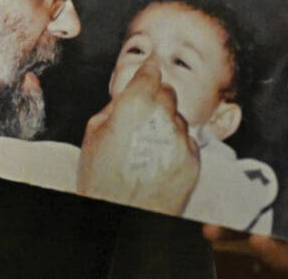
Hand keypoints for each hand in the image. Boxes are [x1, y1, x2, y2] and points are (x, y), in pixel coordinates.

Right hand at [77, 59, 198, 214]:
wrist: (124, 217)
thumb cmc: (101, 179)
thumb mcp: (93, 134)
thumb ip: (115, 107)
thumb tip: (129, 95)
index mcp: (135, 106)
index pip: (150, 72)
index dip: (148, 70)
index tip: (149, 69)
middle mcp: (162, 117)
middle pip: (167, 93)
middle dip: (155, 100)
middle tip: (140, 120)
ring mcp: (182, 138)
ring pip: (178, 118)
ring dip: (166, 125)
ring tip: (146, 149)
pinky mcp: (194, 159)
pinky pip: (187, 141)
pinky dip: (176, 146)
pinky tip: (157, 162)